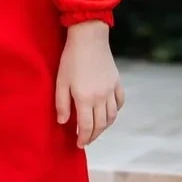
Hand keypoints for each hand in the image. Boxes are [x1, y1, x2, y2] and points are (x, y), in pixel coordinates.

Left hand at [55, 21, 124, 147]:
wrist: (89, 38)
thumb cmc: (71, 59)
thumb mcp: (61, 82)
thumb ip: (62, 104)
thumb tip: (64, 122)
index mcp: (85, 98)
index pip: (86, 126)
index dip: (83, 138)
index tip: (78, 144)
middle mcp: (101, 97)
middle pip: (100, 125)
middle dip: (93, 136)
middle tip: (86, 140)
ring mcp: (111, 90)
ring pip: (112, 116)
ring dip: (104, 126)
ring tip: (96, 130)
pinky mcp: (117, 82)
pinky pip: (120, 102)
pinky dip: (116, 111)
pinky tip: (109, 113)